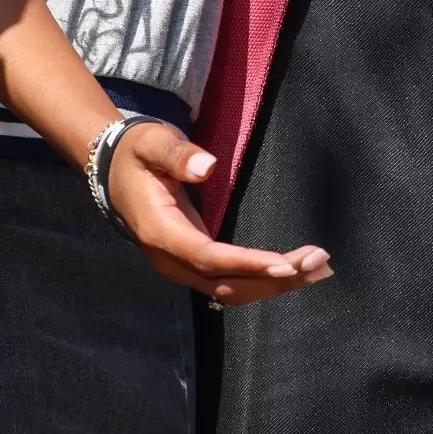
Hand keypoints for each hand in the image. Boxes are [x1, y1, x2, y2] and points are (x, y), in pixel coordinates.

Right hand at [108, 122, 332, 304]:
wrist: (112, 170)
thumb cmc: (135, 152)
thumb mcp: (151, 142)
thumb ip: (177, 154)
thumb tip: (207, 167)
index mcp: (161, 232)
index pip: (210, 258)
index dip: (248, 264)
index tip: (286, 264)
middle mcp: (171, 259)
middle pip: (227, 285)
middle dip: (275, 278)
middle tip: (320, 263)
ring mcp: (181, 266)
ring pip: (231, 291)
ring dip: (275, 284)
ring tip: (318, 270)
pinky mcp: (192, 263)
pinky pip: (229, 283)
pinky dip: (262, 281)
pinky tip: (292, 273)